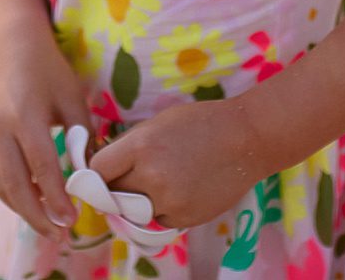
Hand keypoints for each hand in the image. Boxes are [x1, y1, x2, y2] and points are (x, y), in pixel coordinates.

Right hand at [0, 32, 91, 237]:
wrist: (13, 48)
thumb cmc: (49, 70)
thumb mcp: (72, 97)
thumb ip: (82, 136)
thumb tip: (91, 175)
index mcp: (24, 115)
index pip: (41, 165)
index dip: (56, 196)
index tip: (73, 219)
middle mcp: (0, 130)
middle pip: (16, 184)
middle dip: (38, 215)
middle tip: (61, 236)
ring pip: (2, 186)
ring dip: (24, 211)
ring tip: (50, 228)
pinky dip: (14, 197)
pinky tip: (35, 205)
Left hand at [84, 97, 269, 232]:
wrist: (247, 139)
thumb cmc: (200, 124)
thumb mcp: (156, 124)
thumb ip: (128, 147)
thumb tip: (101, 168)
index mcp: (141, 147)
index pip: (98, 170)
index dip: (96, 172)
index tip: (101, 173)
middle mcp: (151, 176)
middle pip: (112, 193)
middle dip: (115, 187)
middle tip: (127, 178)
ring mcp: (169, 200)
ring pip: (133, 212)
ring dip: (137, 202)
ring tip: (156, 183)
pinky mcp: (185, 218)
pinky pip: (157, 220)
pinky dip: (161, 210)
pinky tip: (178, 190)